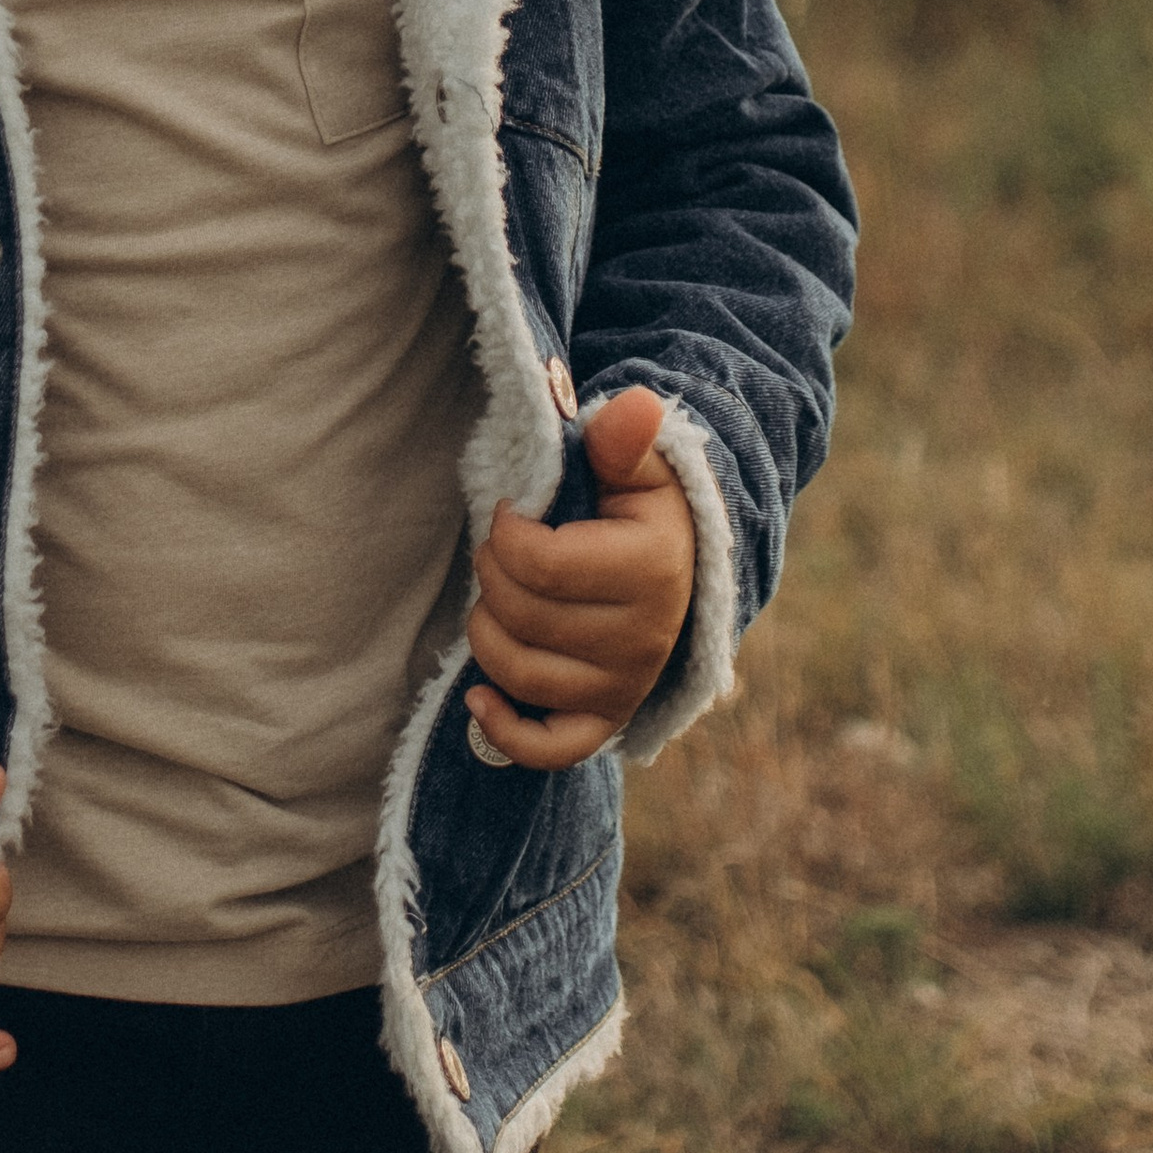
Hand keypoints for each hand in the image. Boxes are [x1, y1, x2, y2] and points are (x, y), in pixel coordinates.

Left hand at [464, 386, 697, 770]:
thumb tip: (637, 404)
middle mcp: (642, 639)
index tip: (511, 514)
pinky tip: (478, 696)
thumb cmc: (638, 512)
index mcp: (650, 570)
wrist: (675, 574)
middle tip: (500, 551)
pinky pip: (549, 748)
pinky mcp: (604, 721)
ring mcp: (623, 687)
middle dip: (491, 574)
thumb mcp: (636, 468)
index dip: (503, 533)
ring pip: (520, 673)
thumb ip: (623, 440)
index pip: (535, 563)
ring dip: (487, 630)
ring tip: (496, 597)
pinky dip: (504, 730)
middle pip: (519, 615)